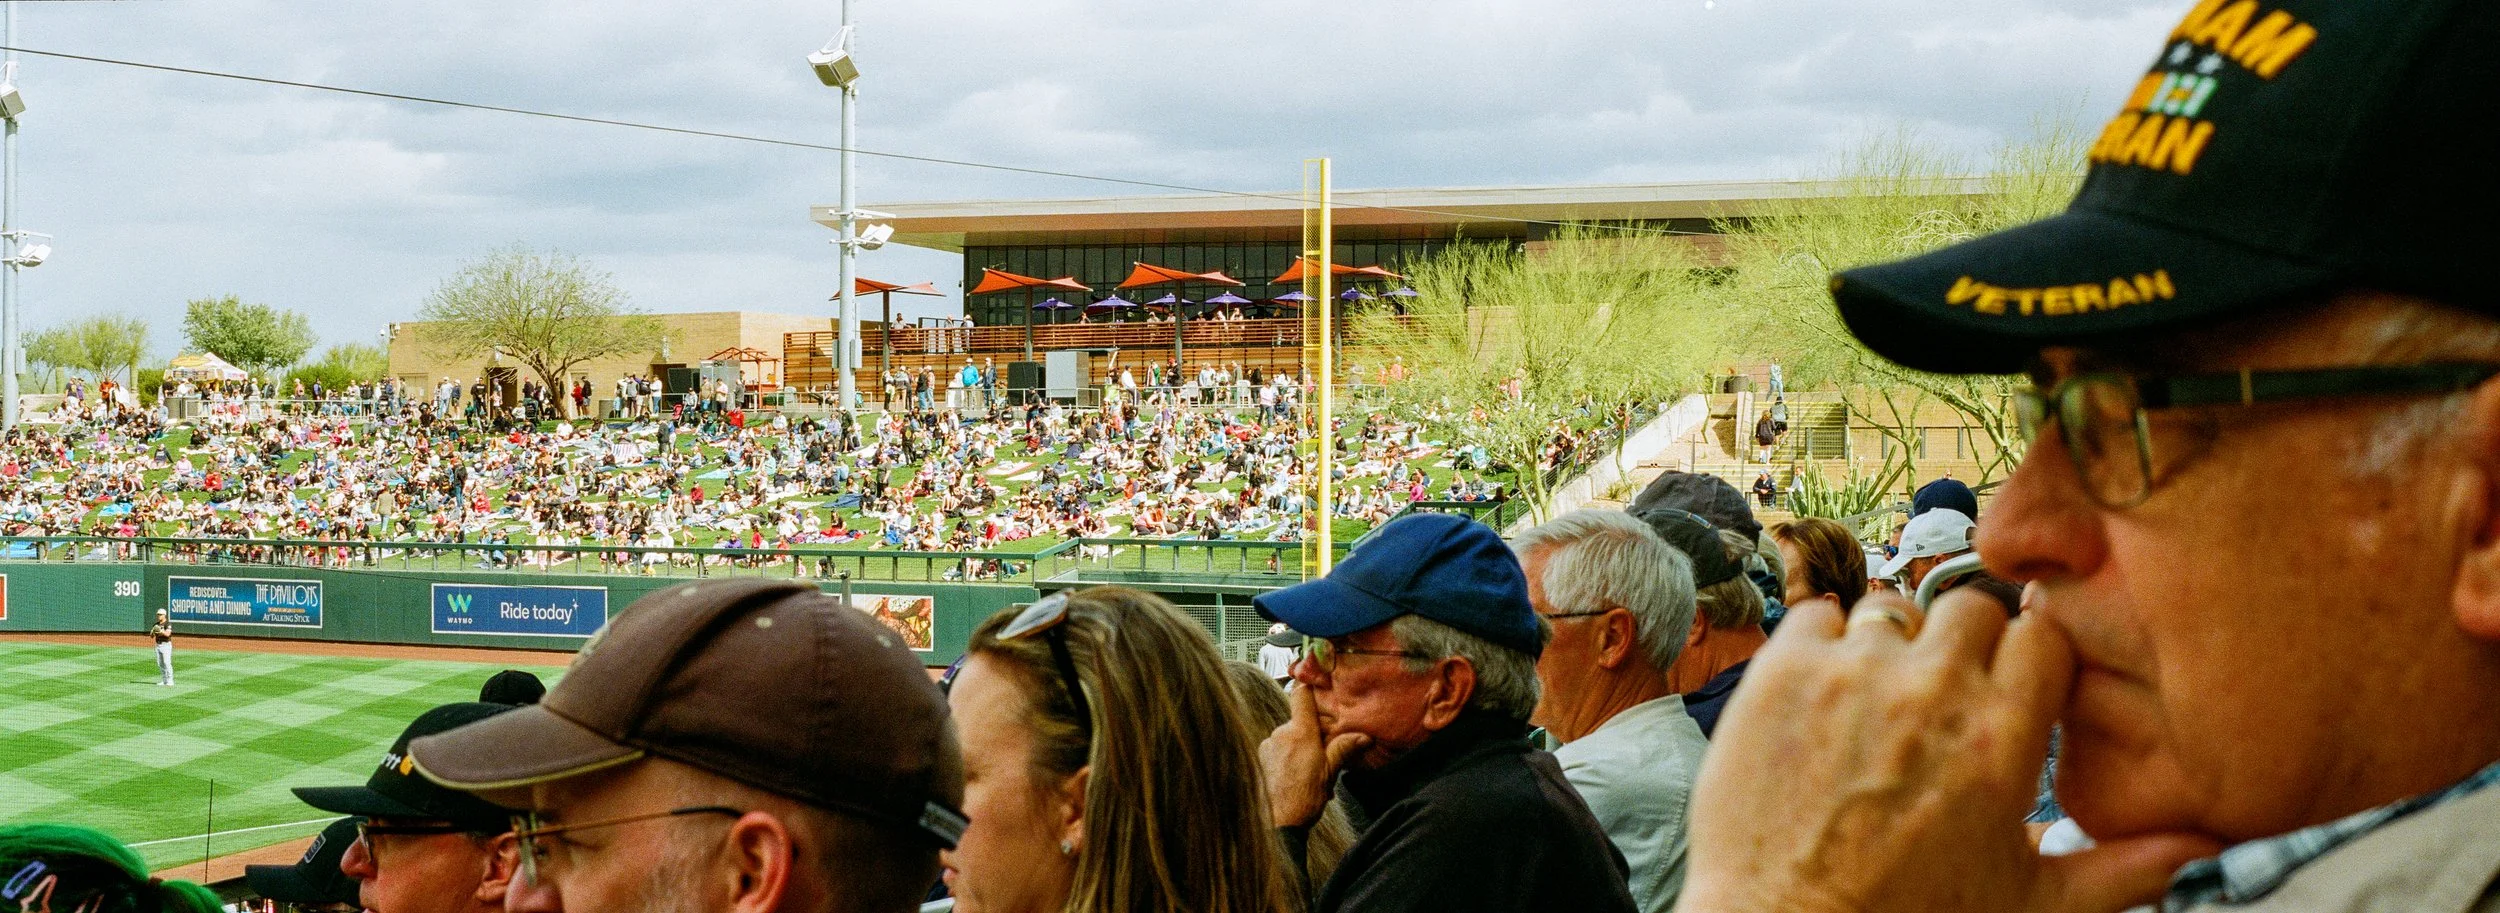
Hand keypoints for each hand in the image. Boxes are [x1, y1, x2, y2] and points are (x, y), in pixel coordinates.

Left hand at [1259, 683, 1369, 827]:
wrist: (1278, 824)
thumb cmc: (1304, 799)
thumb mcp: (1330, 773)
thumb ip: (1344, 749)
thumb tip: (1364, 736)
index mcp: (1300, 732)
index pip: (1301, 695)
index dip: (1309, 689)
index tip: (1317, 689)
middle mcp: (1280, 734)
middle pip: (1298, 721)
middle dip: (1312, 735)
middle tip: (1324, 757)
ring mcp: (1268, 746)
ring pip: (1289, 738)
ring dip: (1300, 749)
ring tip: (1311, 774)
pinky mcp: (1260, 759)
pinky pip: (1277, 750)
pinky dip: (1288, 759)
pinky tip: (1296, 778)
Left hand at [1678, 590, 2219, 912]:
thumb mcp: (2032, 903)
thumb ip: (2124, 868)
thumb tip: (2207, 848)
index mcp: (2003, 737)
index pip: (2042, 636)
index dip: (2026, 655)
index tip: (2008, 679)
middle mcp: (1932, 690)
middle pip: (1969, 606)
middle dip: (1960, 642)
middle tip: (1939, 693)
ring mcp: (1853, 672)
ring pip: (1891, 608)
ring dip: (1889, 645)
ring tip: (1874, 705)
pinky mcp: (1783, 671)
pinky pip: (1816, 614)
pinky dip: (1821, 642)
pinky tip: (1822, 697)